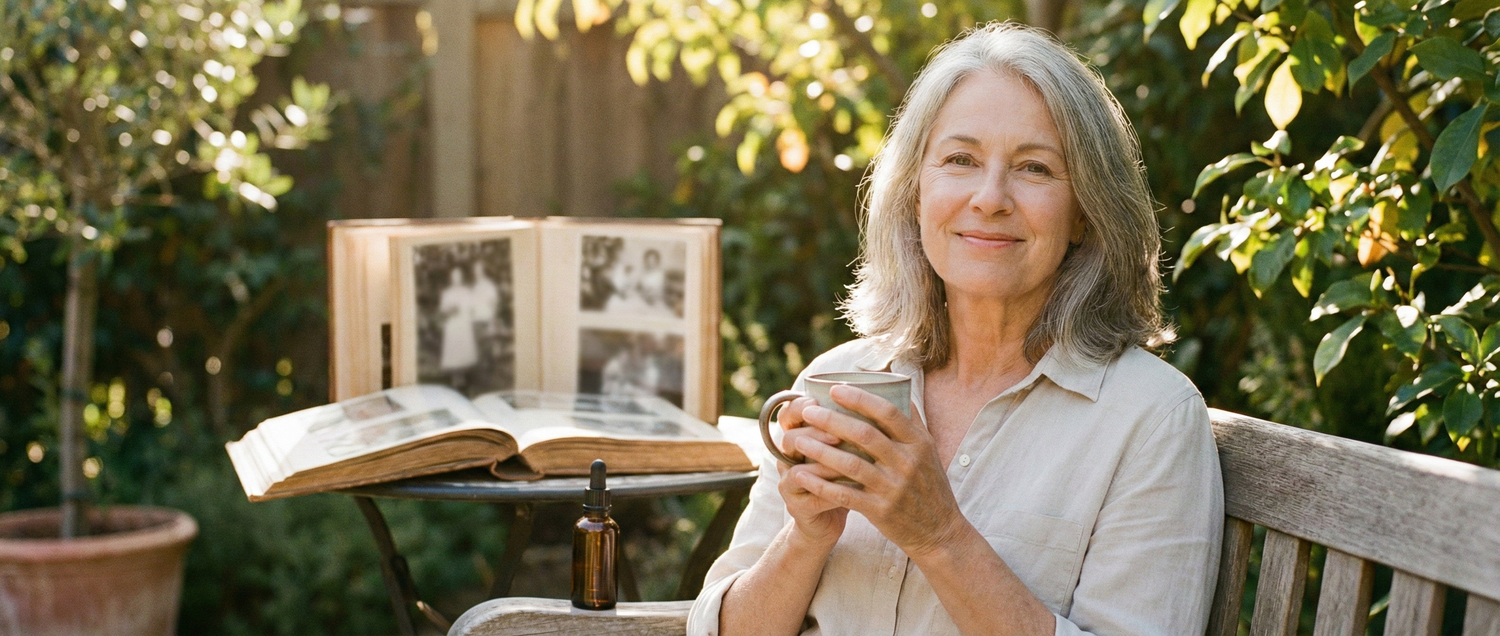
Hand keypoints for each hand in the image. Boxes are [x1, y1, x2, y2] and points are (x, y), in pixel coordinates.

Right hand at [774, 396, 849, 546]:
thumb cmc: (847, 475)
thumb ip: (861, 423)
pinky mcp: (796, 505)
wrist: (830, 518)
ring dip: (823, 465)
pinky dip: (830, 492)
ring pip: (798, 469)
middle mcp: (789, 456)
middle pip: (790, 438)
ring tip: (847, 464)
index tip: (819, 399)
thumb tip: (892, 391)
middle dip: (815, 434)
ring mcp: (789, 481)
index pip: (789, 413)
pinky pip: (809, 496)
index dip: (800, 405)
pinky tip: (850, 489)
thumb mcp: (851, 447)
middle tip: (838, 435)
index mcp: (800, 435)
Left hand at [792, 385, 968, 557]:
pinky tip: (801, 475)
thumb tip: (897, 387)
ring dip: (821, 451)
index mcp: (918, 443)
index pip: (888, 412)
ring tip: (799, 441)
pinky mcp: (881, 511)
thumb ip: (912, 422)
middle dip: (831, 420)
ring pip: (851, 464)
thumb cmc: (930, 486)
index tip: (835, 389)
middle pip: (864, 434)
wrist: (939, 532)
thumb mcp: (929, 451)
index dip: (859, 398)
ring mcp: (893, 488)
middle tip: (807, 411)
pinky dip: (821, 485)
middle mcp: (907, 463)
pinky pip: (845, 495)